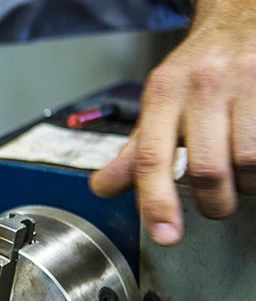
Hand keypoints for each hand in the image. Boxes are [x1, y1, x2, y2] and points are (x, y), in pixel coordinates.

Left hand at [90, 0, 255, 245]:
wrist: (243, 18)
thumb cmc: (199, 70)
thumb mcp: (159, 103)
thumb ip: (136, 149)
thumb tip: (102, 188)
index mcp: (163, 93)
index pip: (151, 157)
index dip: (156, 203)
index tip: (165, 235)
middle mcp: (202, 86)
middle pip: (206, 169)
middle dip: (213, 202)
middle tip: (216, 205)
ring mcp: (246, 84)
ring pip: (249, 163)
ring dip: (248, 185)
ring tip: (242, 178)